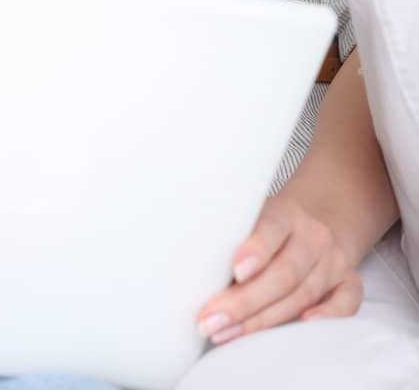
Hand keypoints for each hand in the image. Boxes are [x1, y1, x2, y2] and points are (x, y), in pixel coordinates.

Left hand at [196, 190, 362, 346]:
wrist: (318, 219)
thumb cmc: (271, 226)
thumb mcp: (253, 217)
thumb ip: (235, 238)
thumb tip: (197, 273)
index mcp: (286, 212)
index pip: (272, 227)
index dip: (255, 249)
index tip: (234, 270)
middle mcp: (314, 235)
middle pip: (284, 273)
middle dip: (245, 302)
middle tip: (212, 320)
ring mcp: (334, 260)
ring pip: (303, 295)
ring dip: (264, 320)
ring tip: (228, 333)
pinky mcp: (349, 282)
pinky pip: (345, 304)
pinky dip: (327, 317)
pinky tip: (301, 327)